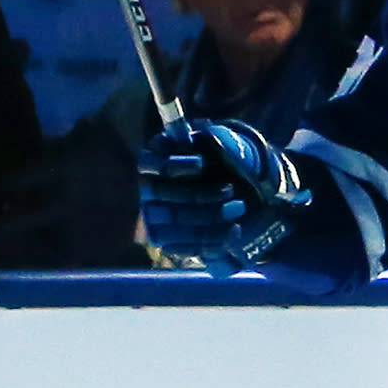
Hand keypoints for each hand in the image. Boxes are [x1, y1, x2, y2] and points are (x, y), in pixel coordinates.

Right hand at [137, 114, 304, 268]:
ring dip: (209, 220)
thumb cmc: (219, 160)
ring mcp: (156, 220)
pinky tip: (234, 230)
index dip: (174, 166)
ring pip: (174, 226)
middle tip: (231, 190)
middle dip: (199, 196)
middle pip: (163, 198)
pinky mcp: (171, 242)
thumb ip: (211, 142)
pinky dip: (212, 241)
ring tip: (238, 209)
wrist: (231, 188)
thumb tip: (209, 139)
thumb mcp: (218, 144)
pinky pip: (186, 248)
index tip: (200, 163)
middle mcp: (149, 193)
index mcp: (154, 162)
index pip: (153, 165)